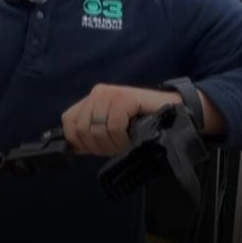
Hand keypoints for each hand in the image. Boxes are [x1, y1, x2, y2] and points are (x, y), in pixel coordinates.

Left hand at [62, 84, 181, 156]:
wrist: (173, 110)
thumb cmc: (141, 123)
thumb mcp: (110, 131)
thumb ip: (90, 136)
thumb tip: (72, 148)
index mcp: (90, 100)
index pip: (69, 123)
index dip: (80, 141)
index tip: (98, 149)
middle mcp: (97, 93)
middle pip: (82, 130)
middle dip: (100, 146)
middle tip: (119, 145)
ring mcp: (109, 93)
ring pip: (97, 130)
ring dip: (114, 144)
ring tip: (127, 140)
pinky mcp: (124, 97)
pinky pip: (113, 126)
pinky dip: (123, 137)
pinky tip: (133, 134)